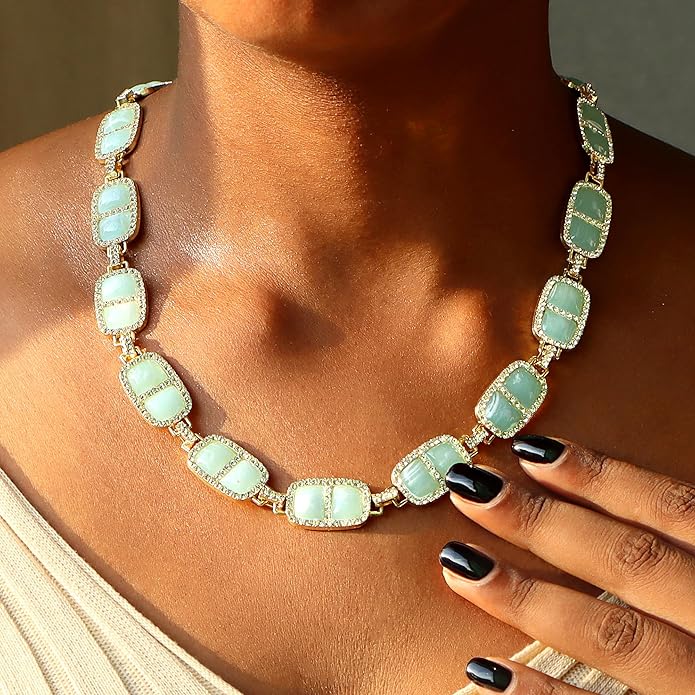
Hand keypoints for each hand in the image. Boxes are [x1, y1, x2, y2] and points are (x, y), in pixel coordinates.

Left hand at [439, 434, 694, 693]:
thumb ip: (687, 546)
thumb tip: (640, 513)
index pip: (675, 510)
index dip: (601, 477)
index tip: (529, 451)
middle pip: (631, 563)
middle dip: (544, 523)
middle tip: (470, 489)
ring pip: (615, 637)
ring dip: (529, 599)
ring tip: (459, 564)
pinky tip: (484, 672)